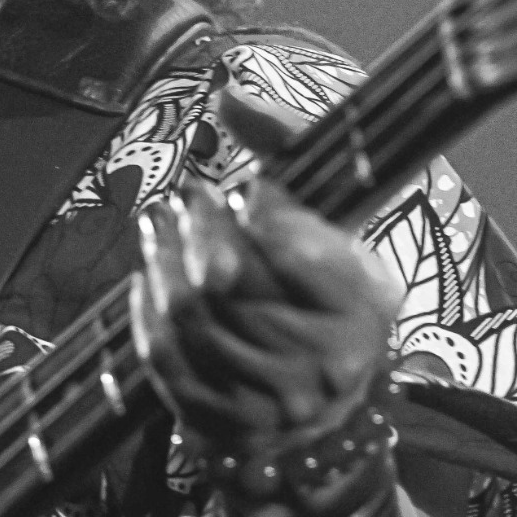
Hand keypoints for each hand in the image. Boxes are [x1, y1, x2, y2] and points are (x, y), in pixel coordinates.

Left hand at [130, 89, 402, 483]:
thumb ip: (287, 148)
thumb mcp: (332, 221)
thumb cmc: (320, 293)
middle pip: (234, 282)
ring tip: (161, 223)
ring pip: (191, 316)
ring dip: (164, 258)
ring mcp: (272, 402)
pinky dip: (148, 307)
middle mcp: (329, 363)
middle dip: (200, 229)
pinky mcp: (223, 425)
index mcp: (368, 306)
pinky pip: (165, 357)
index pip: (307, 255)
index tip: (242, 195)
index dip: (265, 218)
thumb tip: (230, 91)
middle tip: (189, 197)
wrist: (320, 411)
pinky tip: (150, 274)